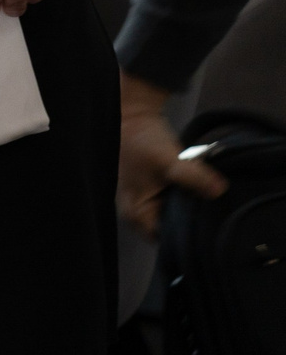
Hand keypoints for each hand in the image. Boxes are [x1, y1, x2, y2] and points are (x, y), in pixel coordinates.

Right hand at [116, 72, 225, 239]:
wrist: (134, 116)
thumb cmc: (142, 143)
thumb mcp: (169, 161)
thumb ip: (193, 177)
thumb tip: (220, 191)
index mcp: (136, 214)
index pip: (165, 238)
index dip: (186, 231)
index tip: (205, 220)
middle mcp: (138, 213)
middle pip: (170, 227)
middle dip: (188, 219)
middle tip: (209, 208)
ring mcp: (145, 202)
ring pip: (173, 214)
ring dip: (187, 206)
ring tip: (204, 198)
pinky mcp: (154, 191)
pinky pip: (173, 202)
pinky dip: (184, 197)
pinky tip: (197, 189)